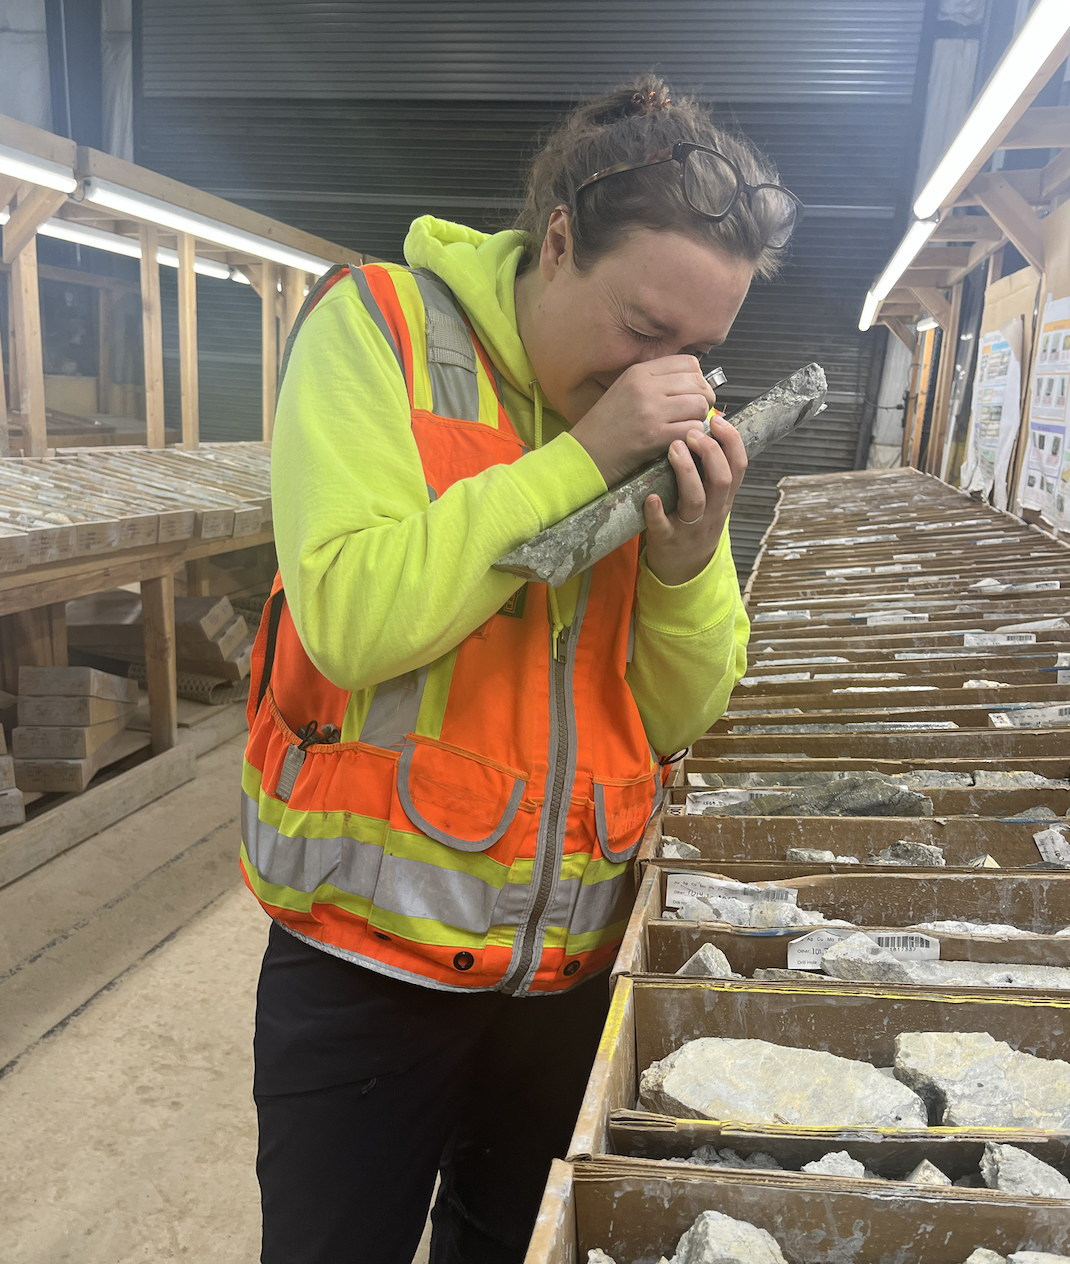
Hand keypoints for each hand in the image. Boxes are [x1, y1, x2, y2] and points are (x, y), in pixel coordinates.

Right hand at [569, 356, 716, 486]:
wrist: (585, 454)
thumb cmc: (605, 427)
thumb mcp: (625, 390)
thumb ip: (655, 382)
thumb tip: (693, 382)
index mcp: (639, 372)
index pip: (689, 362)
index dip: (698, 379)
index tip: (692, 392)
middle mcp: (645, 387)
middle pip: (698, 383)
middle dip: (704, 400)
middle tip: (695, 413)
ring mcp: (650, 411)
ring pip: (699, 405)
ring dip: (699, 419)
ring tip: (687, 427)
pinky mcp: (654, 436)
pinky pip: (692, 430)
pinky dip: (693, 437)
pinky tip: (681, 441)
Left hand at [643, 415, 746, 585]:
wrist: (682, 568)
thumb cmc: (694, 523)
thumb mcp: (713, 499)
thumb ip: (712, 469)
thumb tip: (711, 425)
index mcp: (724, 498)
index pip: (739, 466)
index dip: (732, 442)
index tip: (718, 421)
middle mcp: (712, 512)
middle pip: (722, 480)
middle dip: (710, 452)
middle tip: (691, 432)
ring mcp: (690, 527)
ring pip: (696, 499)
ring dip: (687, 472)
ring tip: (674, 448)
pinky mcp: (666, 539)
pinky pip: (663, 525)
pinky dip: (657, 511)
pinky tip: (650, 496)